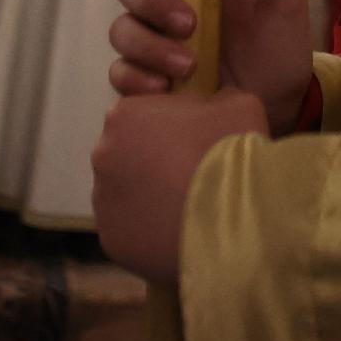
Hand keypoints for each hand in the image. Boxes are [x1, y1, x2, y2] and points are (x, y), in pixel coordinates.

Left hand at [92, 87, 266, 283]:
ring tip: (189, 208)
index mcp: (124, 115)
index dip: (170, 129)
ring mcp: (104, 202)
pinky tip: (181, 232)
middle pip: (128, 157)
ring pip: (128, 196)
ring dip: (151, 199)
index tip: (193, 142)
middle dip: (155, 165)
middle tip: (191, 176)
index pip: (141, 118)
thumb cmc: (232, 149)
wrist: (237, 215)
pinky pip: (132, 232)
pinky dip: (152, 232)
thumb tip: (211, 109)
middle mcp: (103, 156)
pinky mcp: (113, 242)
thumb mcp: (235, 101)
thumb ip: (212, 99)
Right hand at [110, 0, 312, 133]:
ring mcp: (152, 44)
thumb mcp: (288, 3)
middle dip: (153, 0)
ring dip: (150, 45)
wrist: (280, 108)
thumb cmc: (280, 51)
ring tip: (190, 66)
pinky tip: (164, 89)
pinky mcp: (145, 82)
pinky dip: (137, 78)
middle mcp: (165, 6)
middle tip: (190, 23)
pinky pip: (120, 74)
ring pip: (122, 30)